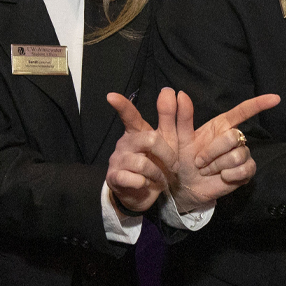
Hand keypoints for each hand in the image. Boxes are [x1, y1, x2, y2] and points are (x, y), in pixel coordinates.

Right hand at [103, 91, 172, 213]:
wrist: (145, 194)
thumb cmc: (157, 164)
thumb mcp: (169, 142)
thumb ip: (171, 117)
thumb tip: (173, 91)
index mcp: (137, 132)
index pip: (130, 115)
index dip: (121, 105)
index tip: (111, 96)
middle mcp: (125, 143)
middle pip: (149, 139)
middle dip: (167, 154)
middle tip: (174, 166)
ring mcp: (117, 160)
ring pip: (143, 163)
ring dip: (157, 174)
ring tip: (159, 179)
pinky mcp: (115, 177)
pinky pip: (134, 179)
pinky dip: (146, 184)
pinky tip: (145, 184)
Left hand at [160, 88, 278, 211]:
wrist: (183, 186)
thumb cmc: (181, 159)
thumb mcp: (176, 137)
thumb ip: (179, 115)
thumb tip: (179, 93)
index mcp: (221, 125)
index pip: (243, 111)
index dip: (259, 103)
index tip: (275, 98)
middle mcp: (233, 137)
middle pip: (233, 137)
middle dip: (212, 151)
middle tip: (199, 161)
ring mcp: (241, 154)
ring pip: (237, 155)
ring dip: (217, 166)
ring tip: (207, 170)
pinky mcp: (245, 171)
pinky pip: (244, 169)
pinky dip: (229, 175)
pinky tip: (221, 177)